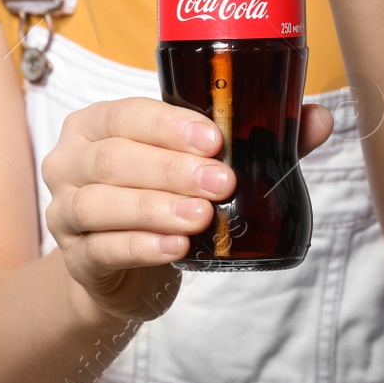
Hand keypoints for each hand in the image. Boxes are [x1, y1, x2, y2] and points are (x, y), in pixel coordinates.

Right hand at [42, 97, 333, 323]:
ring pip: (102, 204)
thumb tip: (318, 119)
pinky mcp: (76, 258)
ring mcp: (65, 211)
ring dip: (155, 208)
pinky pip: (104, 250)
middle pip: (114, 159)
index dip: (168, 125)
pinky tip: (176, 248)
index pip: (125, 114)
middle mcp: (70, 161)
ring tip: (203, 217)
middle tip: (222, 182)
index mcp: (97, 124)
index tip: (215, 139)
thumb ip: (256, 140)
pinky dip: (141, 247)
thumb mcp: (199, 164)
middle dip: (172, 170)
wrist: (123, 268)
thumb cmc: (162, 197)